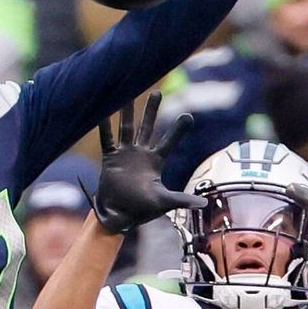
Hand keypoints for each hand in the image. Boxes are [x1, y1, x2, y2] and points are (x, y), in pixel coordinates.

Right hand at [94, 91, 206, 233]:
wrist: (118, 216)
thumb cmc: (142, 210)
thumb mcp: (164, 202)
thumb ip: (182, 200)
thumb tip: (205, 204)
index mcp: (155, 162)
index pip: (169, 142)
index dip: (178, 130)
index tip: (188, 115)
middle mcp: (140, 154)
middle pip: (147, 127)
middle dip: (151, 110)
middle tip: (156, 92)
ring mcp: (124, 154)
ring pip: (127, 128)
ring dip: (126, 112)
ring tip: (127, 93)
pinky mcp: (110, 158)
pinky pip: (107, 139)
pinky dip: (104, 126)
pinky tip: (101, 112)